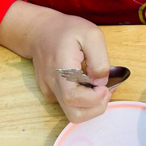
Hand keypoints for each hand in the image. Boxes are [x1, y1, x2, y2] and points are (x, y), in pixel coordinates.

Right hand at [0, 0, 110, 122]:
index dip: (94, 99)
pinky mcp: (51, 94)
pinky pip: (69, 105)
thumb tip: (101, 82)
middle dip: (96, 108)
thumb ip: (99, 60)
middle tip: (106, 90)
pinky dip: (83, 101)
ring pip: (72, 114)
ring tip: (99, 88)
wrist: (40, 32)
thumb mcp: (91, 35)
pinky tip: (88, 85)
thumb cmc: (66, 31)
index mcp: (61, 67)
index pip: (73, 97)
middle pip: (74, 114)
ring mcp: (49, 91)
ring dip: (91, 107)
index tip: (105, 87)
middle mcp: (52, 83)